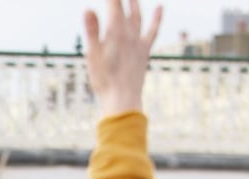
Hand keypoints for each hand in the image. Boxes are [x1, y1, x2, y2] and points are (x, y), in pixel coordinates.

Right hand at [83, 1, 161, 117]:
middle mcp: (129, 33)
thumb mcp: (93, 55)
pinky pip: (152, 30)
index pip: (114, 4)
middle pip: (125, 8)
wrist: (122, 98)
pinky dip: (157, 18)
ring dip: (135, 4)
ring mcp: (138, 41)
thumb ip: (92, 31)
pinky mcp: (144, 50)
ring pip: (137, 16)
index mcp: (115, 32)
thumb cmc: (104, 80)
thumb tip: (88, 9)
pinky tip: (160, 8)